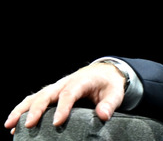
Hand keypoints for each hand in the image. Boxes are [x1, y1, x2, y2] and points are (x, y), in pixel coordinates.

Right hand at [4, 63, 125, 134]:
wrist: (104, 73)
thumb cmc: (108, 84)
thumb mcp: (115, 93)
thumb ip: (109, 104)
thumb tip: (103, 115)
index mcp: (81, 81)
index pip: (69, 93)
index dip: (62, 107)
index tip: (57, 122)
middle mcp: (65, 83)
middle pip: (47, 94)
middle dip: (36, 110)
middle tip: (28, 125)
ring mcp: (56, 87)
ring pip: (35, 97)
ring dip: (21, 110)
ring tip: (10, 126)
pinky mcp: (51, 93)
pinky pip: (33, 100)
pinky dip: (22, 110)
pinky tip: (12, 124)